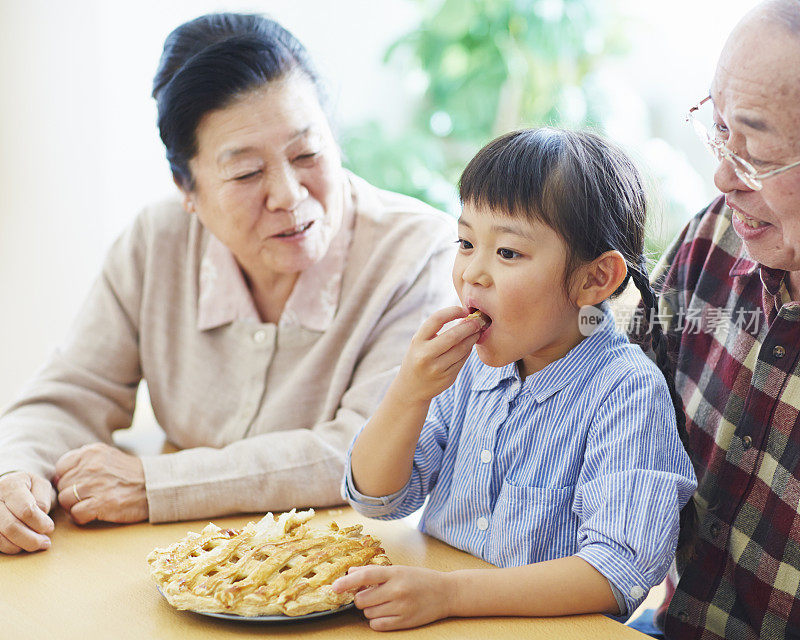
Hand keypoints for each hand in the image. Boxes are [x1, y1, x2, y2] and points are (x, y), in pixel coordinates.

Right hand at [0, 471, 54, 552]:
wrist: (15, 486)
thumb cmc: (32, 487)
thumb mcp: (42, 486)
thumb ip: (43, 500)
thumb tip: (40, 519)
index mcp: (11, 485)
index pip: (26, 510)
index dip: (40, 523)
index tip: (50, 527)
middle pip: (11, 527)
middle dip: (32, 539)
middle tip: (45, 542)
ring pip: (1, 538)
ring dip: (22, 545)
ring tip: (36, 543)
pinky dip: (10, 547)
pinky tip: (22, 544)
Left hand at [54, 443, 147, 524]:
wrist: (155, 486)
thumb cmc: (129, 474)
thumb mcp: (107, 456)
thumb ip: (83, 462)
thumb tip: (56, 479)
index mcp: (92, 452)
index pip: (61, 467)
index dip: (67, 478)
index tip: (79, 483)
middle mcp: (91, 466)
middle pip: (62, 485)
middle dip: (71, 493)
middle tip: (87, 496)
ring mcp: (95, 485)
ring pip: (65, 500)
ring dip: (75, 506)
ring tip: (91, 504)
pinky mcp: (101, 504)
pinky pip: (75, 514)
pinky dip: (81, 517)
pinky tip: (94, 513)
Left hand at [332, 565, 453, 630]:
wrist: (446, 592)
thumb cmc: (420, 579)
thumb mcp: (399, 569)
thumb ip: (374, 572)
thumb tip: (351, 572)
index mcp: (395, 573)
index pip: (365, 576)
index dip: (347, 582)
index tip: (334, 587)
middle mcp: (397, 590)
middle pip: (362, 599)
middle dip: (361, 598)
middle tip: (371, 594)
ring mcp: (401, 607)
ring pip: (368, 613)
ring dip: (370, 610)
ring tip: (383, 603)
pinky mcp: (404, 621)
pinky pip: (377, 625)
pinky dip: (376, 620)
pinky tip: (385, 613)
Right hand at [395, 306, 482, 403]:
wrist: (410, 388)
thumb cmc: (418, 358)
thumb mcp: (419, 342)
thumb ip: (437, 330)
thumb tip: (465, 318)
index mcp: (417, 341)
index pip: (436, 319)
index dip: (453, 311)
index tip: (464, 310)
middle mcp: (425, 355)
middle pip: (453, 336)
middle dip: (469, 326)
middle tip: (478, 320)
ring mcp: (437, 369)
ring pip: (462, 349)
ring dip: (472, 338)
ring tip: (477, 331)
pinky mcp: (447, 378)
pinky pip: (463, 360)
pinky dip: (468, 350)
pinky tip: (470, 344)